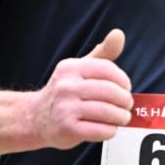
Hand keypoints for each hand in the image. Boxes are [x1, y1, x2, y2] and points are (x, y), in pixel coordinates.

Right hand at [28, 29, 132, 148]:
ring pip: (107, 112)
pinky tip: (110, 128)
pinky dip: (110, 130)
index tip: (126, 88)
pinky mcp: (67, 129)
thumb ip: (102, 54)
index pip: (107, 70)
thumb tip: (119, 34)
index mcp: (70, 68)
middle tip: (127, 105)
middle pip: (109, 92)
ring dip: (121, 117)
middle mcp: (66, 87)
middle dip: (125, 100)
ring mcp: (65, 109)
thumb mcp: (80, 69)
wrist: (37, 118)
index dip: (123, 80)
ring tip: (123, 117)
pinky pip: (100, 130)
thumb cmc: (66, 92)